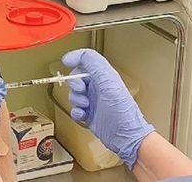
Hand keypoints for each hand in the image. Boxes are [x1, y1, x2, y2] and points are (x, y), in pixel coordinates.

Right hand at [62, 48, 154, 168]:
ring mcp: (93, 100)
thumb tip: (78, 55)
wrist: (125, 137)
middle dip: (75, 84)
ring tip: (86, 106)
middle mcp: (98, 86)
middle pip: (76, 77)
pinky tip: (83, 115)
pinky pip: (74, 108)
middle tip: (82, 90)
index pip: (86, 59)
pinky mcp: (88, 113)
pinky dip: (76, 111)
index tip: (66, 62)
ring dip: (76, 100)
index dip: (75, 57)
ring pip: (73, 93)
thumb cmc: (123, 112)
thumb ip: (95, 65)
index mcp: (104, 76)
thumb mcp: (108, 83)